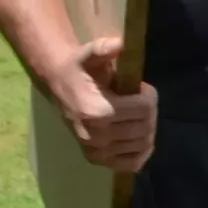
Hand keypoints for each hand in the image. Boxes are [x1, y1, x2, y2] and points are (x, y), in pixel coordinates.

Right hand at [37, 46, 158, 172]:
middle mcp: (97, 136)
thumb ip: (104, 48)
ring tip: (135, 113)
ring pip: (143, 144)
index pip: (144, 109)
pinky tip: (137, 136)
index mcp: (97, 111)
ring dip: (146, 127)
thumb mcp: (90, 54)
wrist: (58, 85)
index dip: (149, 96)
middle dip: (149, 110)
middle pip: (145, 127)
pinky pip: (132, 163)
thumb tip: (120, 44)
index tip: (141, 87)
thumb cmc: (79, 69)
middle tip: (140, 100)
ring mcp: (97, 151)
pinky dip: (141, 151)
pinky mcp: (98, 160)